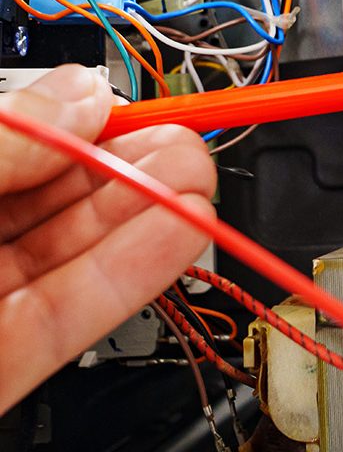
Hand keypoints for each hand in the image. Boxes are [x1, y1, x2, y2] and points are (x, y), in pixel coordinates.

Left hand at [0, 66, 216, 413]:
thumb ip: (4, 138)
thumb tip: (84, 94)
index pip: (18, 143)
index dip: (83, 122)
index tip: (141, 107)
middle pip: (57, 198)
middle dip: (133, 168)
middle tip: (192, 145)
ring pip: (77, 252)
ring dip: (150, 215)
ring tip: (204, 183)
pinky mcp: (4, 364)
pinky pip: (77, 312)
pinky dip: (136, 274)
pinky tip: (183, 234)